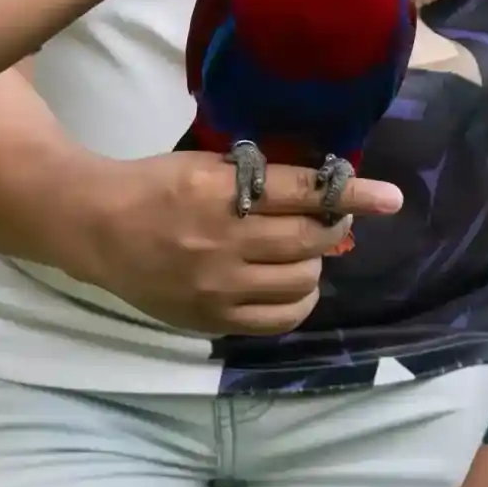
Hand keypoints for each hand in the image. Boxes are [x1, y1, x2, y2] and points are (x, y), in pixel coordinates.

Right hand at [75, 149, 401, 335]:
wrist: (97, 228)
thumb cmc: (155, 186)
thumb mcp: (204, 167)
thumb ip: (258, 180)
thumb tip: (323, 195)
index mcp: (219, 190)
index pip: (303, 191)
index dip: (352, 193)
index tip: (390, 198)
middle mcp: (222, 239)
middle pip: (309, 239)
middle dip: (330, 229)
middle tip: (327, 222)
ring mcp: (218, 285)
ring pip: (301, 281)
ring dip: (311, 264)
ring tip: (298, 254)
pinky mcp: (211, 318)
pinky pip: (279, 319)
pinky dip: (296, 301)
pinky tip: (289, 287)